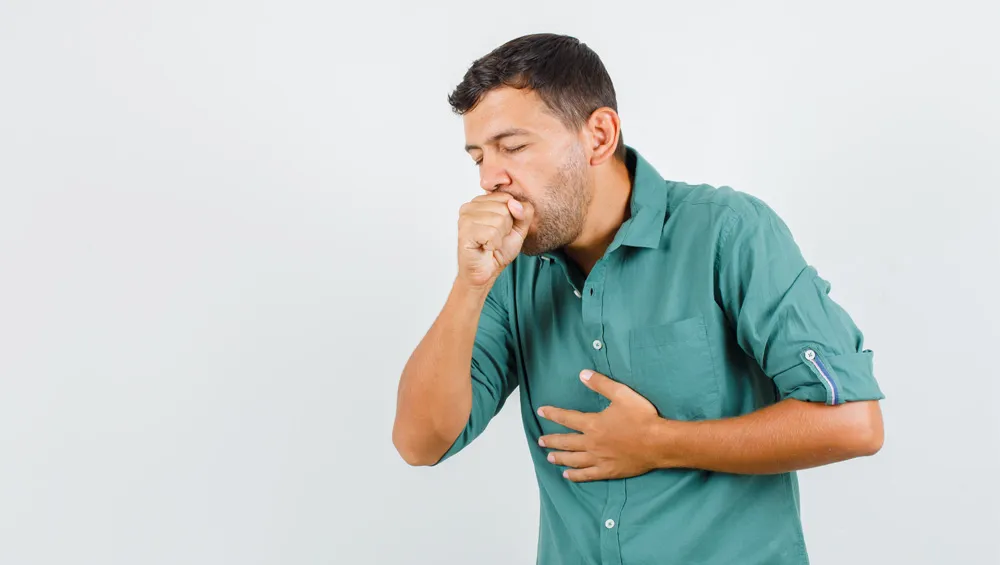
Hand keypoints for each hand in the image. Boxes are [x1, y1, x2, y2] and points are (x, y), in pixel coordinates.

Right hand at [456, 192, 533, 287]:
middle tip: (494, 238)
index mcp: (481, 201)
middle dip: (506, 228)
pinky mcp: (464, 231)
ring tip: (489, 243)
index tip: (501, 229)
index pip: (508, 198)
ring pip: (499, 219)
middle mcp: (470, 206)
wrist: (486, 272)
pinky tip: (484, 247)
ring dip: (499, 237)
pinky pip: (491, 232)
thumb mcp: (519, 228)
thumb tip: (514, 203)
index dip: (512, 217)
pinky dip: (493, 244)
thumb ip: (524, 212)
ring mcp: (465, 217)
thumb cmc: (498, 251)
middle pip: (504, 208)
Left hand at [537, 370, 663, 481]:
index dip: (552, 414)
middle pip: (566, 442)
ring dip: (560, 458)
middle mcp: (592, 443)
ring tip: (549, 458)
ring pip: (573, 460)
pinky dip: (576, 475)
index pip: (567, 418)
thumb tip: (582, 374)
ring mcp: (599, 459)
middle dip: (552, 440)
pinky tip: (568, 476)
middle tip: (540, 441)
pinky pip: (587, 474)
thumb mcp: (621, 394)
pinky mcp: (609, 471)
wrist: (658, 443)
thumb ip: (601, 384)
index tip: (541, 411)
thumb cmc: (642, 417)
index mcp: (593, 424)